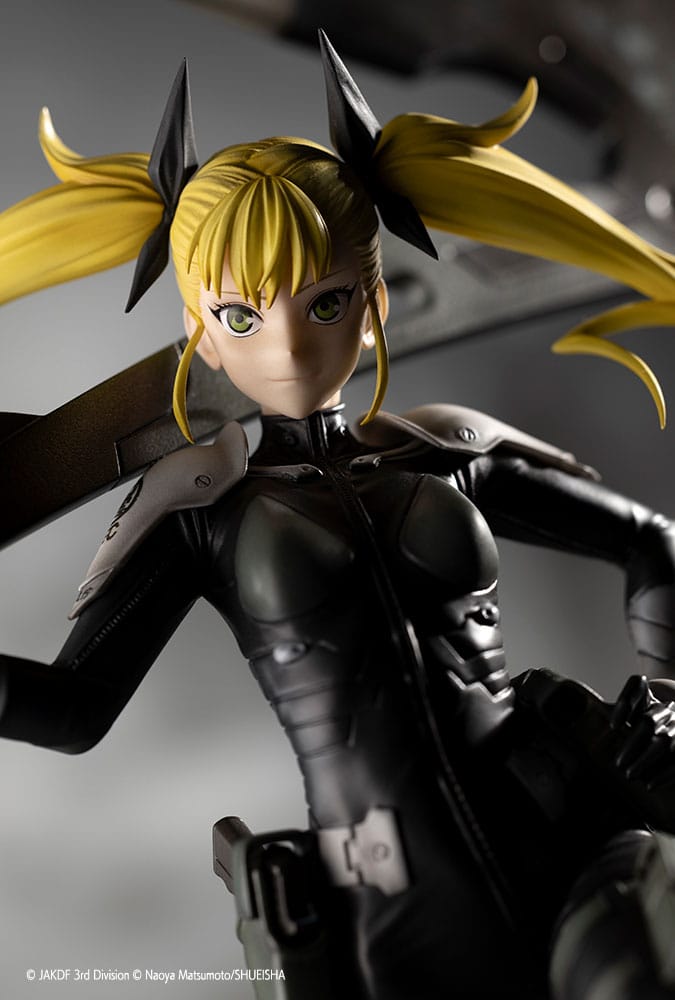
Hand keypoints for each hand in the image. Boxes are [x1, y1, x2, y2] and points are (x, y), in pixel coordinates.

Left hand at [612, 675, 674, 791]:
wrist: (671, 731)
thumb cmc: (640, 725)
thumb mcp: (627, 715)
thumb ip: (606, 713)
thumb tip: (572, 712)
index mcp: (649, 697)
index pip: (637, 685)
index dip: (626, 701)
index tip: (612, 726)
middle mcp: (666, 710)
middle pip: (649, 721)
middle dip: (632, 743)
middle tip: (617, 764)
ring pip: (665, 741)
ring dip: (646, 760)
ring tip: (629, 775)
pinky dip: (664, 774)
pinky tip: (649, 785)